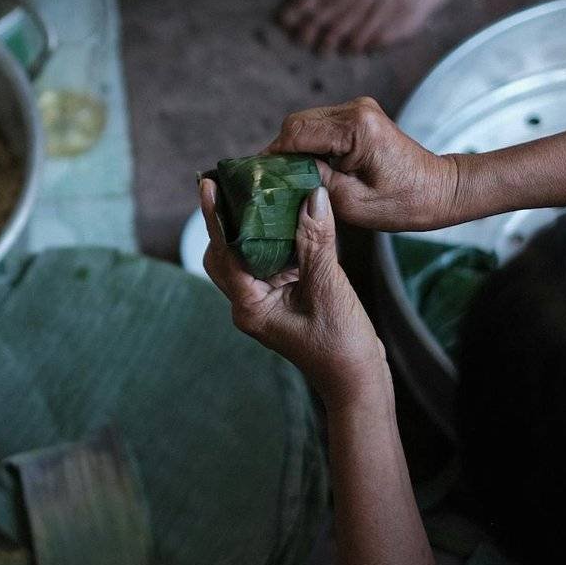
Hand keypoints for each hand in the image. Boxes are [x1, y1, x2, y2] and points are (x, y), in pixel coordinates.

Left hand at [200, 178, 384, 394]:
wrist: (357, 381)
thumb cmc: (341, 345)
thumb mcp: (329, 288)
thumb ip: (317, 242)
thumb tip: (312, 197)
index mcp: (250, 307)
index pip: (224, 252)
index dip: (215, 217)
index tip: (208, 184)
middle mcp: (249, 305)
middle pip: (225, 253)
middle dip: (229, 219)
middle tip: (236, 183)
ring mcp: (264, 303)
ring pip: (247, 256)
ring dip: (254, 228)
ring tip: (261, 192)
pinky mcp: (281, 300)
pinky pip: (270, 263)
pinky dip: (275, 240)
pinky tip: (290, 217)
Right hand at [264, 96, 458, 231]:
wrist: (440, 190)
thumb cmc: (403, 203)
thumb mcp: (352, 203)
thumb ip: (313, 183)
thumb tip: (281, 175)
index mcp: (356, 127)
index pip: (296, 133)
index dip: (273, 156)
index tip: (259, 180)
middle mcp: (355, 109)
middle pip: (296, 123)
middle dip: (282, 152)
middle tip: (274, 184)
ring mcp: (358, 109)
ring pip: (305, 123)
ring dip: (295, 149)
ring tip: (293, 179)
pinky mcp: (359, 116)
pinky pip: (320, 126)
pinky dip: (310, 146)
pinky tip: (311, 169)